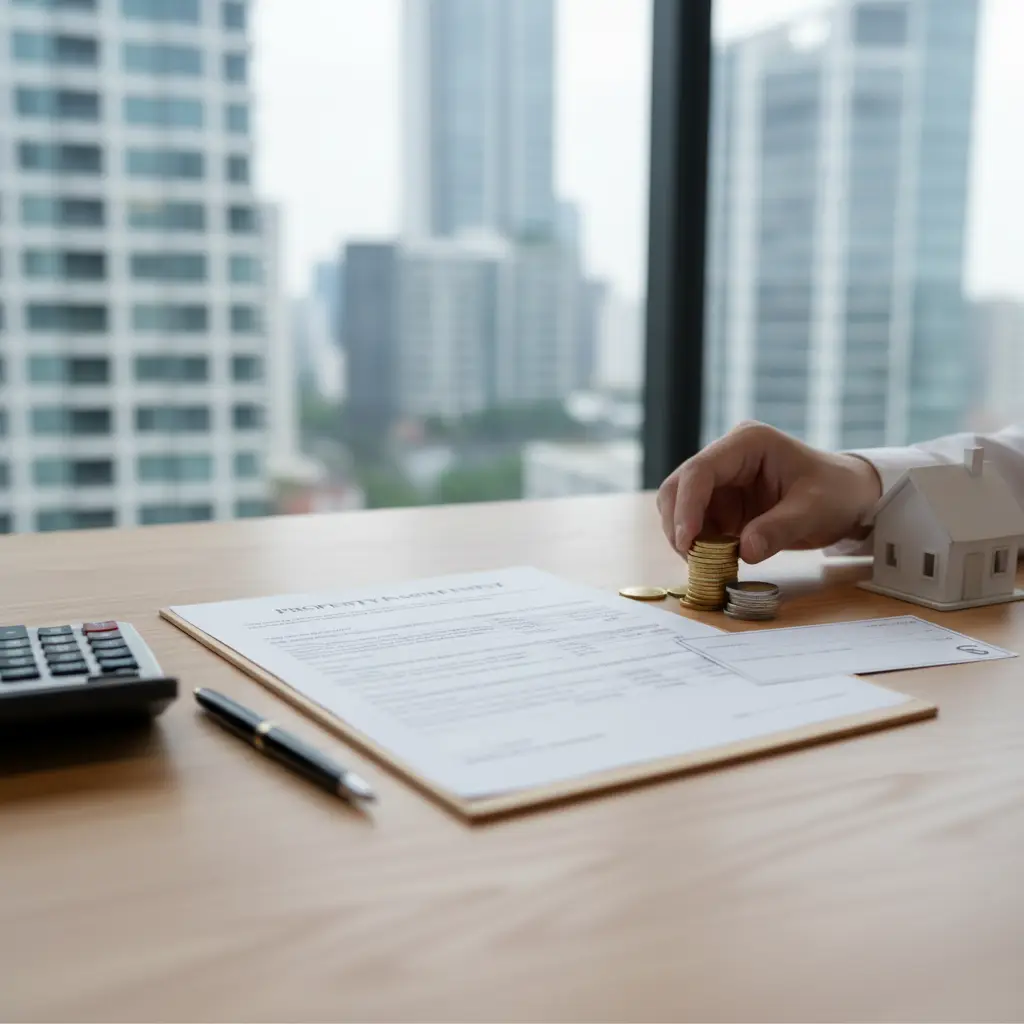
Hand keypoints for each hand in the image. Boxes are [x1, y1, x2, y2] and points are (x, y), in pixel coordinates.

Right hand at [657, 422, 882, 563]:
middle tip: (691, 559)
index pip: (700, 471)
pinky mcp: (721, 504)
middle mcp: (726, 457)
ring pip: (680, 507)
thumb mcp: (814, 510)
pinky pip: (696, 524)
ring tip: (705, 564)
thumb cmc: (836, 493)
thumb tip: (744, 551)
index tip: (687, 542)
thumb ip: (779, 529)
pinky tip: (713, 561)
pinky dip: (697, 545)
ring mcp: (721, 481)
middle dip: (678, 523)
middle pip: (679, 486)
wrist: (849, 498)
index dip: (687, 506)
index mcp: (747, 443)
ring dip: (685, 536)